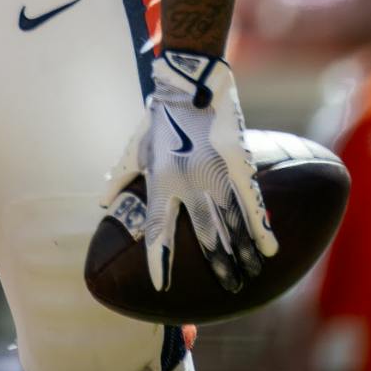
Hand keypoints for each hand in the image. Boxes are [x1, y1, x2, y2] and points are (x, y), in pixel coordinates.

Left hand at [102, 50, 277, 292]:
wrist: (190, 82)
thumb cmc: (160, 115)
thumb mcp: (136, 146)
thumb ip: (120, 176)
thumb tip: (101, 203)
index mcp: (160, 180)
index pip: (157, 230)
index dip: (159, 260)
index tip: (161, 287)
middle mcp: (189, 183)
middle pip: (205, 236)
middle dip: (218, 265)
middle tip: (228, 288)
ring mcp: (216, 174)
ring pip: (232, 224)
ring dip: (242, 253)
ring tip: (250, 275)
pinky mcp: (239, 163)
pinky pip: (252, 203)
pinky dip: (261, 227)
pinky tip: (270, 249)